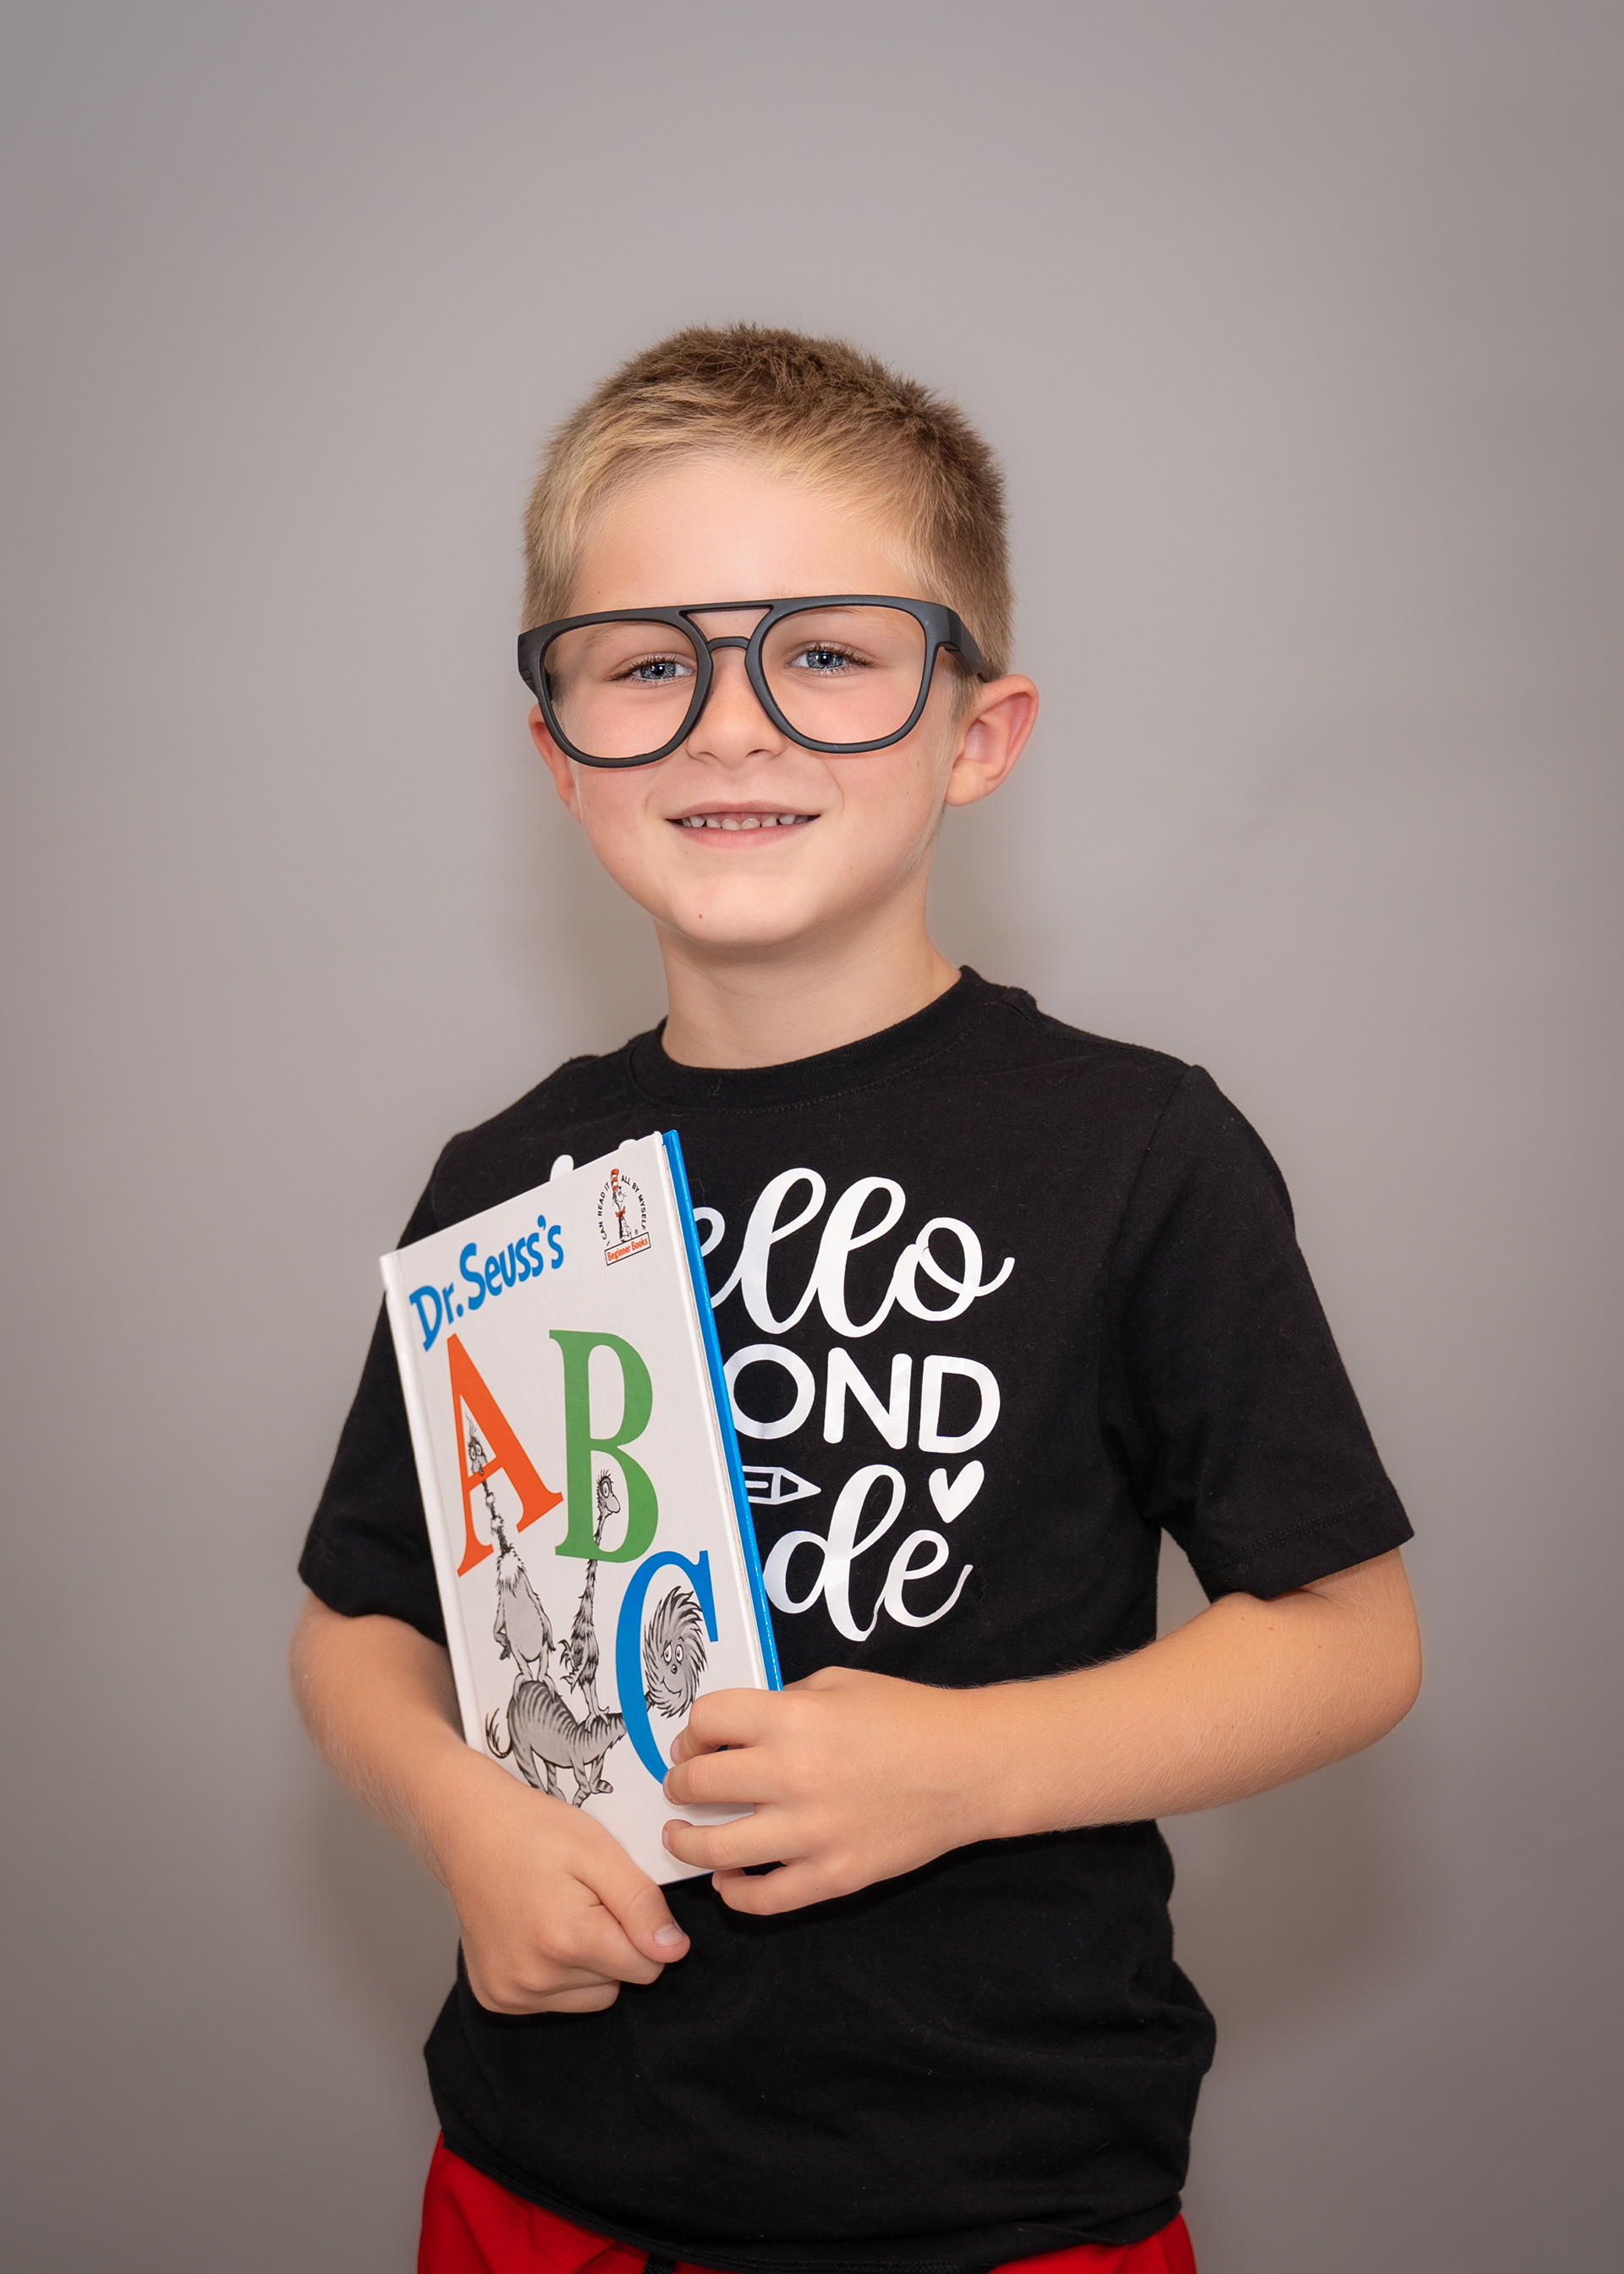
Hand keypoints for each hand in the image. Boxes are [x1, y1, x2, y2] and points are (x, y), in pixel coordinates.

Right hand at [429, 1748, 688, 2012]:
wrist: (468, 1829)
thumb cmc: (534, 1831)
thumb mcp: (599, 1851)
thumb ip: (641, 1903)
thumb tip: (673, 1951)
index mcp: (565, 1939)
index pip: (647, 1965)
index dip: (643, 1927)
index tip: (615, 1896)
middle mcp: (534, 1978)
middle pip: (618, 1981)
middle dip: (613, 1943)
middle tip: (582, 1898)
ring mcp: (511, 1993)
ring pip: (591, 1997)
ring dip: (588, 1963)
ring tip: (559, 1914)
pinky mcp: (496, 1998)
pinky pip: (557, 2001)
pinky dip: (559, 1973)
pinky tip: (538, 1933)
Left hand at [661, 1668, 989, 1914]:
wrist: (971, 1767)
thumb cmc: (908, 1716)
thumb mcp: (838, 1683)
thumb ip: (783, 1702)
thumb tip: (734, 1732)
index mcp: (794, 1718)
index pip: (706, 1719)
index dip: (693, 1730)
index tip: (695, 1742)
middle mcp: (795, 1774)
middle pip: (699, 1783)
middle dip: (680, 1784)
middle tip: (681, 1787)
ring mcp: (813, 1832)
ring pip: (717, 1848)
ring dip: (687, 1843)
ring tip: (680, 1838)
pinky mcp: (835, 1876)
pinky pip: (765, 1898)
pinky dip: (735, 1894)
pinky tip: (728, 1880)